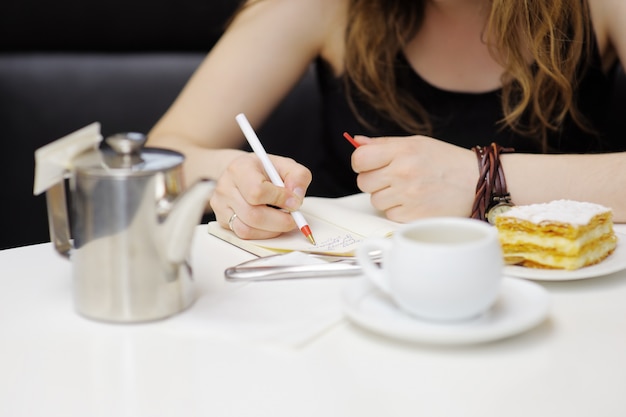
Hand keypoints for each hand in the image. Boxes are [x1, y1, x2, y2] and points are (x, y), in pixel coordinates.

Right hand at [210, 152, 311, 238]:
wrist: (241, 172)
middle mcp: (225, 187)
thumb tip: (296, 198)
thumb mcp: (285, 165)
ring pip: (247, 229)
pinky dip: (262, 234)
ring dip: (271, 230)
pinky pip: (243, 235)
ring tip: (282, 220)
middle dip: (279, 221)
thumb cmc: (263, 170)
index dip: (279, 200)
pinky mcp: (222, 220)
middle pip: (253, 215)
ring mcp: (220, 205)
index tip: (294, 203)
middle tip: (293, 219)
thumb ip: (298, 177)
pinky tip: (270, 224)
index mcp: (240, 168)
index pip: (257, 190)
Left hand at [351, 135, 476, 221]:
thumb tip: (356, 142)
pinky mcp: (414, 216)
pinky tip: (415, 201)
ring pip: (375, 200)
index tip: (368, 164)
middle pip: (363, 182)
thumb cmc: (447, 161)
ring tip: (407, 189)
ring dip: (386, 197)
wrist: (478, 183)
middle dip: (373, 181)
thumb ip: (384, 144)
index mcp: (403, 150)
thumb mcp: (417, 143)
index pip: (360, 158)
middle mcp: (403, 172)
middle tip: (391, 178)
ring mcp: (408, 195)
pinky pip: (390, 215)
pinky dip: (398, 210)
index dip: (361, 162)